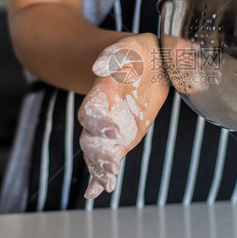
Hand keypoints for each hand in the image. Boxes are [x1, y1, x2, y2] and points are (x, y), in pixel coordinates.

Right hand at [78, 33, 168, 198]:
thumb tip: (99, 68)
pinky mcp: (123, 137)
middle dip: (98, 154)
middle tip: (113, 167)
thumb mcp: (132, 45)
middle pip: (90, 137)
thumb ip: (116, 53)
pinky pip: (108, 158)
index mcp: (103, 91)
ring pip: (97, 151)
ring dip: (100, 168)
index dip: (98, 123)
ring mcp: (112, 127)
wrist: (147, 63)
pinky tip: (95, 192)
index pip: (91, 110)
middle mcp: (104, 112)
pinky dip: (99, 176)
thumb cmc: (139, 52)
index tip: (114, 134)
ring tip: (109, 184)